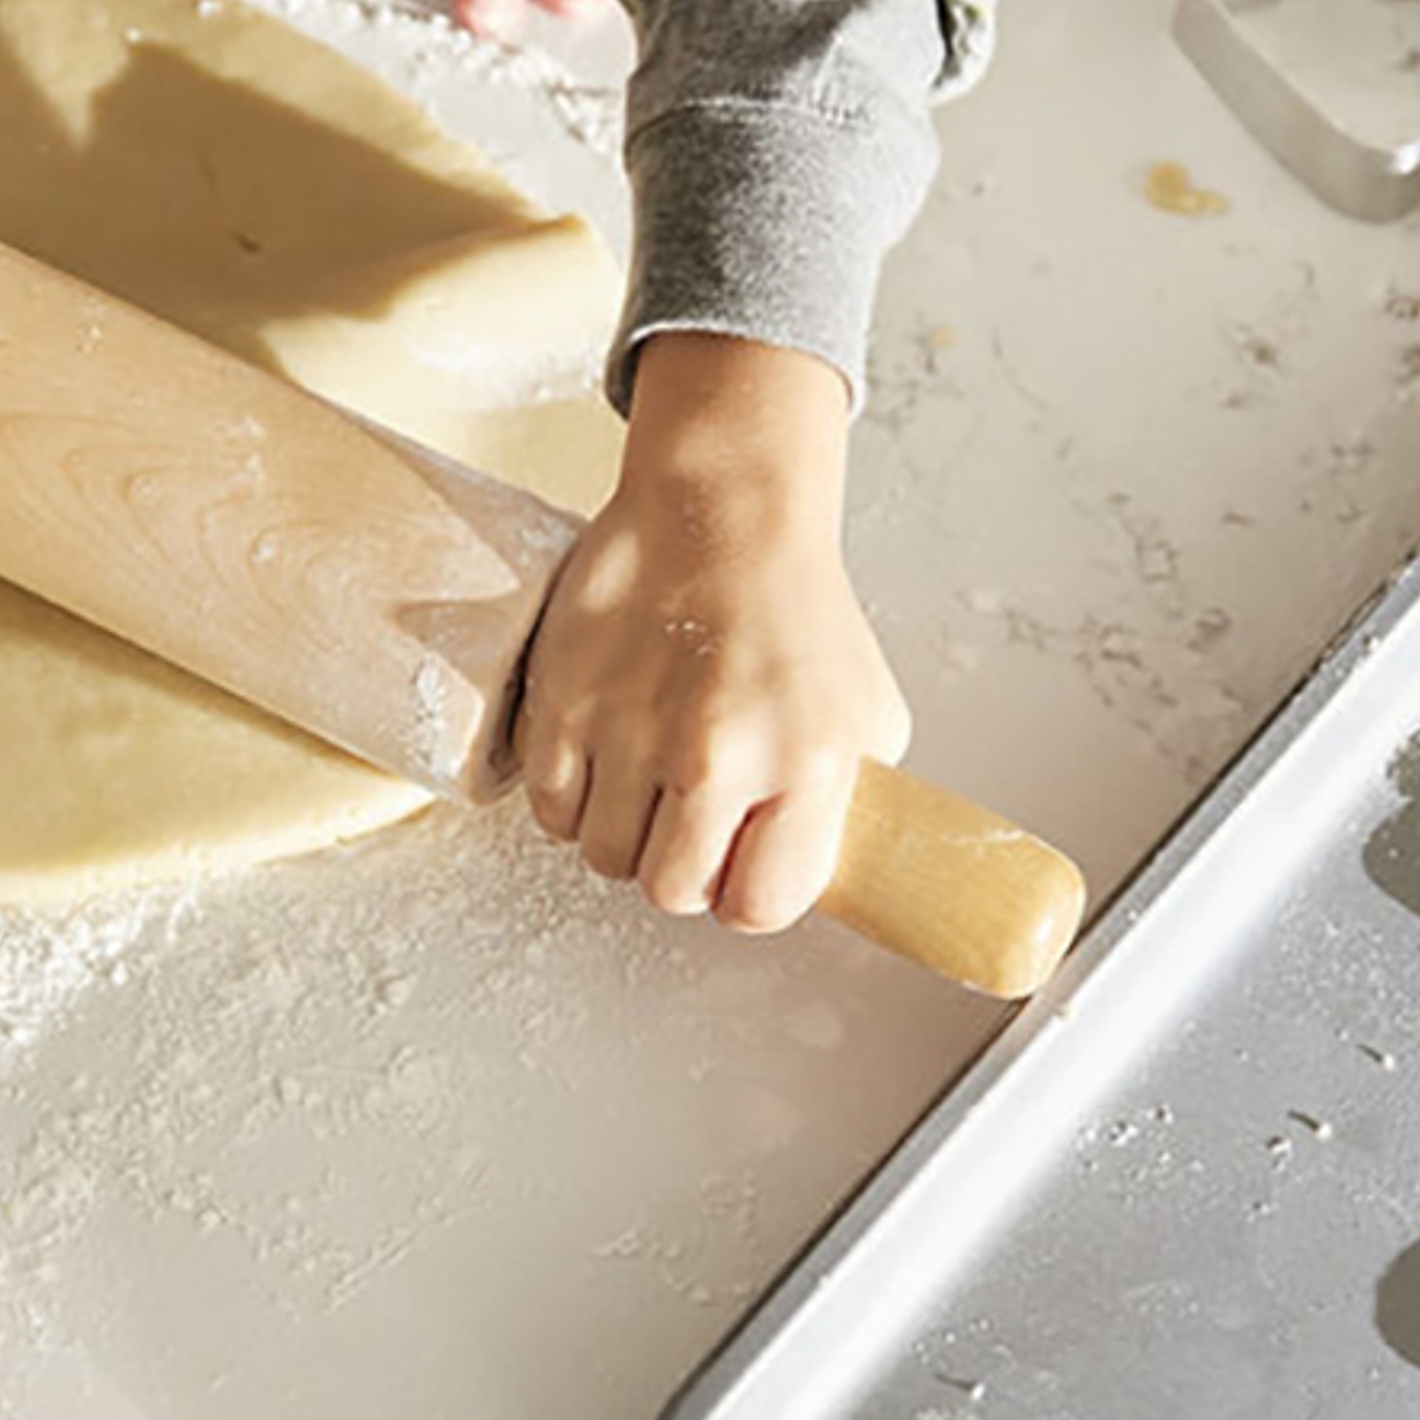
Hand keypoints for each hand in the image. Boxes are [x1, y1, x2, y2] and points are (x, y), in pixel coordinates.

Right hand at [513, 334, 909, 932]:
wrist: (721, 511)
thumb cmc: (796, 614)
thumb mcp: (866, 717)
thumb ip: (842, 810)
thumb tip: (810, 878)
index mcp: (807, 766)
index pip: (759, 907)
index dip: (745, 896)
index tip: (741, 868)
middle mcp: (718, 756)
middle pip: (670, 892)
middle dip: (680, 868)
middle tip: (690, 822)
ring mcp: (632, 729)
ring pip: (604, 856)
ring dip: (624, 833)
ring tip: (648, 779)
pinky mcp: (565, 701)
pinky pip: (553, 809)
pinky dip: (574, 799)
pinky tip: (605, 759)